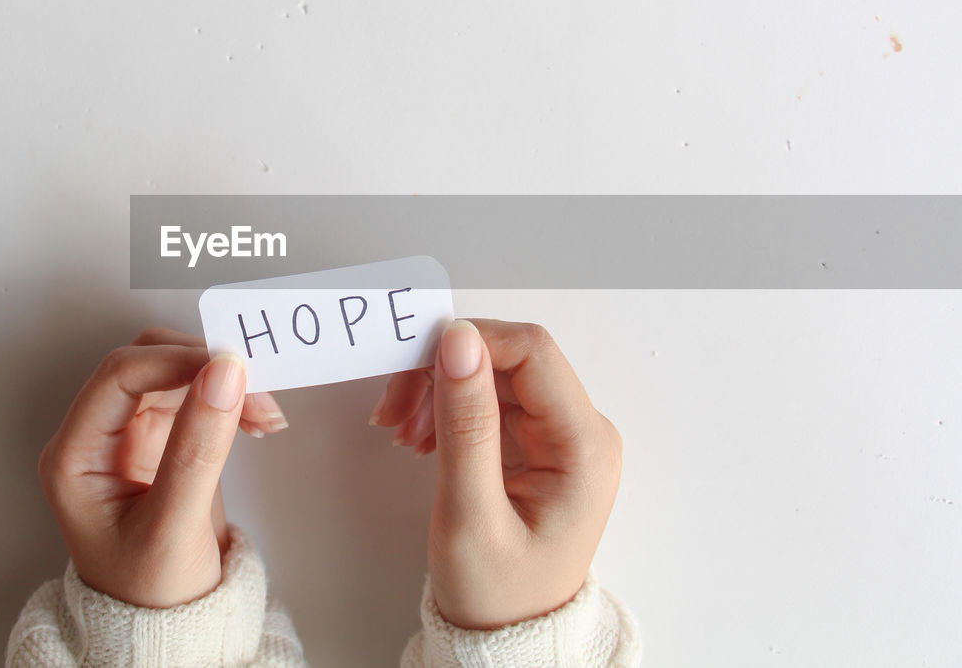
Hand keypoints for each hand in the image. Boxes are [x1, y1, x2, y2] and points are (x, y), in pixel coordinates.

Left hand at [38, 327, 287, 607]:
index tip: (230, 366)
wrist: (168, 630)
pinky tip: (258, 420)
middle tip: (254, 385)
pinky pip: (196, 396)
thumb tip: (225, 373)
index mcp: (75, 455)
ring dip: (222, 381)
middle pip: (147, 362)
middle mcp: (97, 436)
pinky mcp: (162, 441)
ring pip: (176, 373)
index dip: (175, 360)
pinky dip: (228, 399)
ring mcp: (129, 436)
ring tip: (265, 412)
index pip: (119, 376)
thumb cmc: (153, 594)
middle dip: (203, 366)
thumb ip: (198, 448)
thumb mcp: (175, 526)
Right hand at [369, 319, 622, 627]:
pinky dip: (447, 408)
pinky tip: (421, 437)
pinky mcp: (535, 444)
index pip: (532, 351)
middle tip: (394, 406)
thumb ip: (465, 423)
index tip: (413, 367)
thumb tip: (458, 341)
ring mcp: (559, 437)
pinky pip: (488, 399)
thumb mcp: (471, 513)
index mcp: (583, 447)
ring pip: (492, 374)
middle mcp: (580, 432)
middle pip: (508, 358)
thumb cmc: (498, 593)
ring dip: (440, 389)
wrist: (506, 638)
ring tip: (401, 430)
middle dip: (445, 371)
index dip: (470, 343)